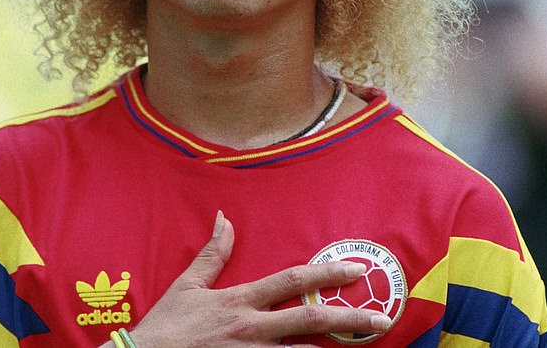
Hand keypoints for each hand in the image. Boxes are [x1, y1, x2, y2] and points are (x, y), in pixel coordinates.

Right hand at [100, 211, 390, 346]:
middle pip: (307, 320)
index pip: (291, 281)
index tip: (355, 271)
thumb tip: (224, 217)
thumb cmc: (166, 325)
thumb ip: (212, 253)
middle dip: (348, 318)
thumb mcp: (188, 284)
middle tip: (381, 319)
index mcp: (240, 301)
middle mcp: (251, 329)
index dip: (326, 275)